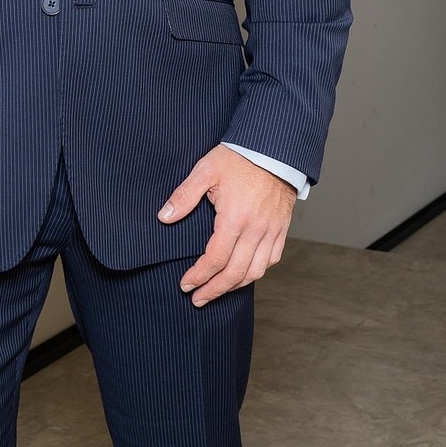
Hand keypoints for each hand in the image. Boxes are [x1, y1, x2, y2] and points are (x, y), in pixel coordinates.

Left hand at [157, 145, 296, 304]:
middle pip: (234, 273)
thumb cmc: (238, 157)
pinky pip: (272, 259)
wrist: (274, 148)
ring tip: (218, 291)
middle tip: (198, 298)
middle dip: (214, 290)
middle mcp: (256, 230)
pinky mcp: (281, 228)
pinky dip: (257, 271)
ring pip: (255, 271)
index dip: (199, 276)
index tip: (185, 285)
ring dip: (235, 286)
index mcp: (235, 218)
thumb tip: (164, 217)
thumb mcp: (205, 170)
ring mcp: (271, 231)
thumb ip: (184, 196)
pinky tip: (244, 274)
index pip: (215, 259)